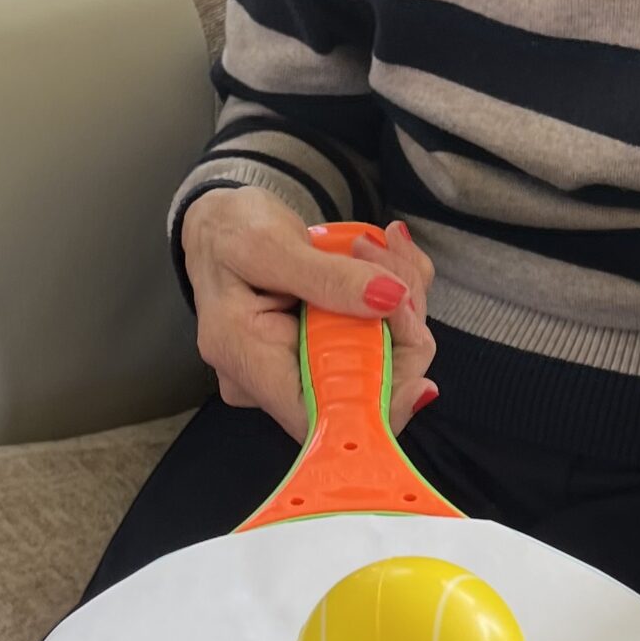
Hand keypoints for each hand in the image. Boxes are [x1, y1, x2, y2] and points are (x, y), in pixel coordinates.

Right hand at [180, 188, 436, 442]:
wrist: (218, 222)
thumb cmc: (228, 231)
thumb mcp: (269, 244)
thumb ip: (328, 276)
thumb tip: (390, 299)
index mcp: (246, 360)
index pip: (320, 419)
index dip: (377, 409)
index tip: (421, 379)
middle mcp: (273, 377)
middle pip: (360, 387)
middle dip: (400, 329)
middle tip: (397, 267)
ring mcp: (300, 365)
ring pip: (378, 358)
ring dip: (399, 303)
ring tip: (383, 247)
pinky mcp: (322, 348)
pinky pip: (374, 338)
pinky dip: (392, 299)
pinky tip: (384, 257)